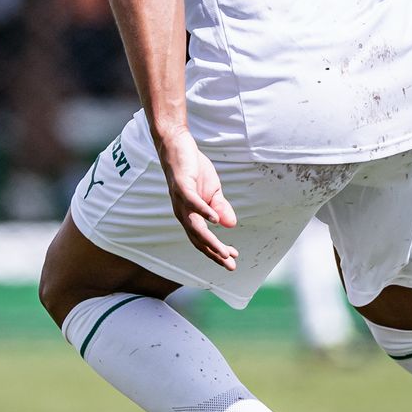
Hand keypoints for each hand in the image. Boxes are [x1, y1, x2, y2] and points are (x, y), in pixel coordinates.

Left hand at [156, 127, 238, 269]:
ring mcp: (180, 200)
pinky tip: (215, 220)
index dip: (216, 251)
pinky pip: (192, 202)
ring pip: (195, 226)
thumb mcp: (212, 191)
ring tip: (224, 251)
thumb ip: (220, 208)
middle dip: (215, 253)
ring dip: (210, 240)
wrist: (179, 146)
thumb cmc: (194, 170)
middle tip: (231, 266)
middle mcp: (182, 212)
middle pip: (198, 239)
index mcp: (190, 215)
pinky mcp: (181, 186)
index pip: (202, 240)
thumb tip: (230, 225)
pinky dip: (204, 212)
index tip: (233, 260)